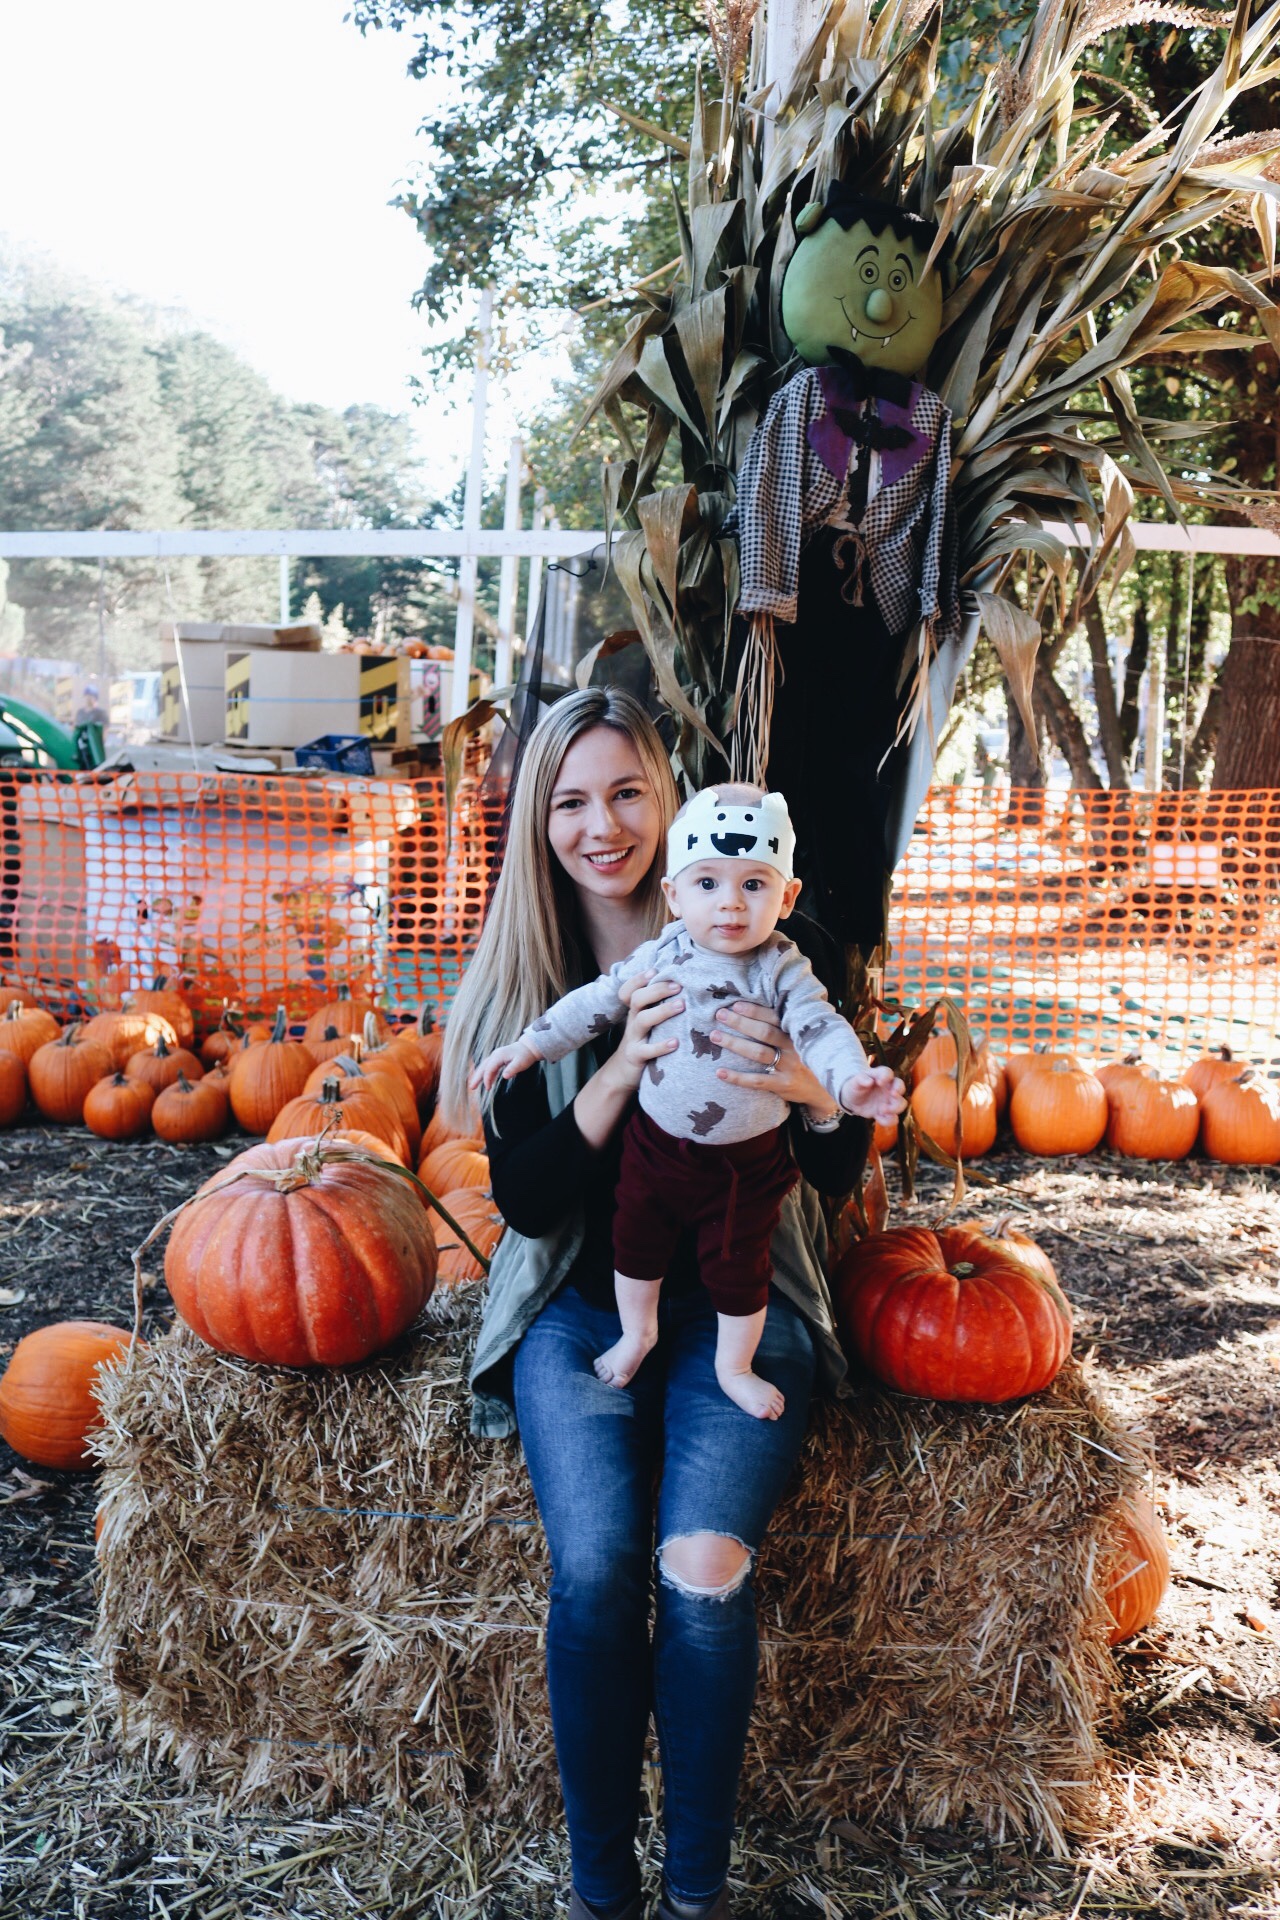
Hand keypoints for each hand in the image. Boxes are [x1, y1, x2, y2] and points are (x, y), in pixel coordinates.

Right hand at [470, 1040, 539, 1093]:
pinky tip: (487, 1082)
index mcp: (499, 1056)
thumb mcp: (521, 1063)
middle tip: (471, 1087)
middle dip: (477, 1077)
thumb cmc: (525, 1055)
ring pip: (484, 1067)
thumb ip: (512, 1069)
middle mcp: (495, 1055)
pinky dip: (487, 1074)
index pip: (489, 1068)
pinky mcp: (498, 1059)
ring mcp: (496, 1056)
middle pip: (483, 1067)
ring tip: (474, 1086)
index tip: (487, 1088)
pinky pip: (490, 1067)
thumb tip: (504, 1077)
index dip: (487, 1079)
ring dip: (479, 1076)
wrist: (528, 1047)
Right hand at [605, 970, 682, 1092]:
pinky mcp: (636, 1056)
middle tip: (679, 986)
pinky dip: (661, 1046)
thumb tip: (685, 986)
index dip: (638, 979)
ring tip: (682, 1005)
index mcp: (636, 1011)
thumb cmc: (643, 1041)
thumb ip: (658, 1007)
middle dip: (658, 990)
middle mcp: (633, 1021)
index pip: (629, 990)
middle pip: (638, 999)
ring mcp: (633, 1038)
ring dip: (663, 1011)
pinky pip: (647, 1050)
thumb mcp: (646, 1023)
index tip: (655, 970)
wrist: (622, 1072)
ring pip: (643, 1020)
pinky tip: (676, 1042)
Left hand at [713, 999, 828, 1109]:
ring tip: (715, 1036)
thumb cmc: (806, 1058)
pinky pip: (757, 1081)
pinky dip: (737, 1077)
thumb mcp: (803, 1040)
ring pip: (758, 1053)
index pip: (774, 1018)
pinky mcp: (783, 1085)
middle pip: (764, 1033)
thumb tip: (758, 1007)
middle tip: (720, 1015)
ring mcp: (789, 1067)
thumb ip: (785, 1027)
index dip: (755, 1011)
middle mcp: (794, 1048)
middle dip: (740, 1022)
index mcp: (797, 1033)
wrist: (826, 1089)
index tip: (736, 1004)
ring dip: (735, 1044)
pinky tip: (720, 1072)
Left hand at [839, 1067, 905, 1127]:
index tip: (879, 1082)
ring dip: (895, 1108)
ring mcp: (889, 1100)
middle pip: (901, 1087)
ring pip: (901, 1104)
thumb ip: (861, 1079)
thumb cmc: (855, 1086)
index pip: (888, 1073)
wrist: (852, 1100)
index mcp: (880, 1076)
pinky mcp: (886, 1113)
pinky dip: (887, 1120)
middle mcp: (888, 1088)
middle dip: (898, 1091)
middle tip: (892, 1095)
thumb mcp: (855, 1082)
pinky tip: (877, 1117)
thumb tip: (869, 1081)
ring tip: (882, 1110)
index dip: (886, 1077)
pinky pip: (893, 1118)